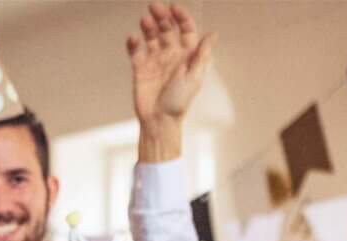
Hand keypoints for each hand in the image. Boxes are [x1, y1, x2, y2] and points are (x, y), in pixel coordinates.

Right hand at [127, 3, 212, 125]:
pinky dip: (133, 43)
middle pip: (167, 29)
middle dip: (162, 16)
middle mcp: (171, 55)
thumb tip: (213, 34)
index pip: (185, 30)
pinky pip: (136, 51)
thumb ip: (202, 55)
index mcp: (186, 56)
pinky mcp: (140, 69)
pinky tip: (133, 38)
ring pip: (151, 36)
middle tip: (154, 8)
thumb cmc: (179, 103)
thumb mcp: (194, 78)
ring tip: (145, 21)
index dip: (181, 17)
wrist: (159, 122)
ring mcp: (154, 61)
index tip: (174, 9)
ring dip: (148, 26)